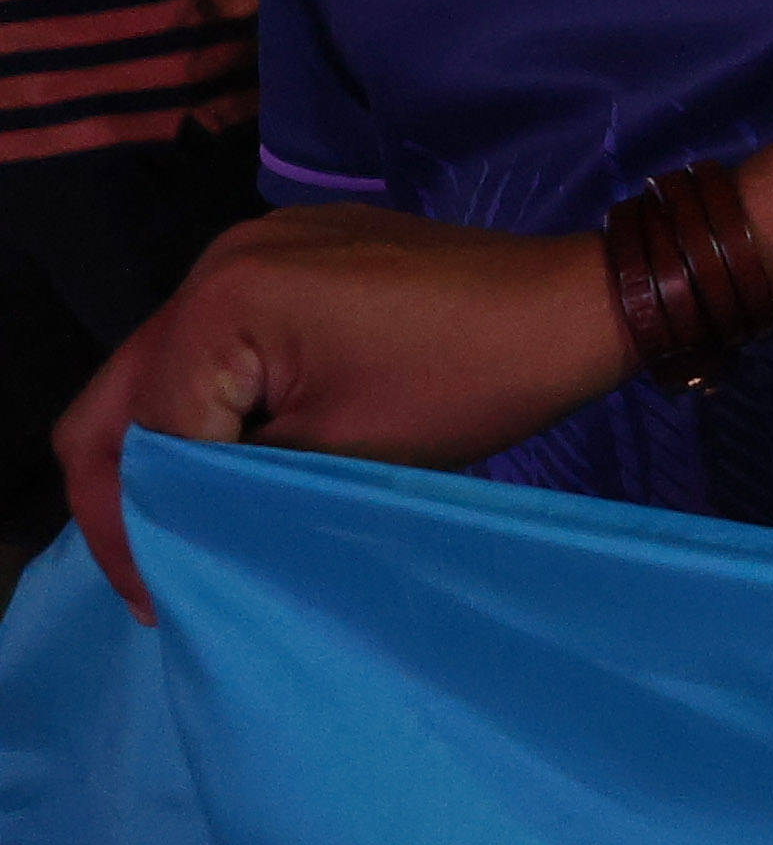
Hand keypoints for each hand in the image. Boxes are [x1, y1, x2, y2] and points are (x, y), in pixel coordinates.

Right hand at [55, 205, 626, 618]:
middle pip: (123, 392)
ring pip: (167, 369)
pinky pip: (222, 340)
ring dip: (173, 449)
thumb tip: (176, 526)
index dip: (139, 527)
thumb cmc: (474, 380)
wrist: (578, 304)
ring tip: (197, 531)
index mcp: (223, 300)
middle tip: (157, 574)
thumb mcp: (342, 456)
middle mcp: (221, 258)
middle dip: (130, 489)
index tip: (164, 597)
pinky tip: (239, 464)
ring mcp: (258, 247)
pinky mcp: (297, 256)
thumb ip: (235, 487)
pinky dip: (219, 404)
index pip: (135, 433)